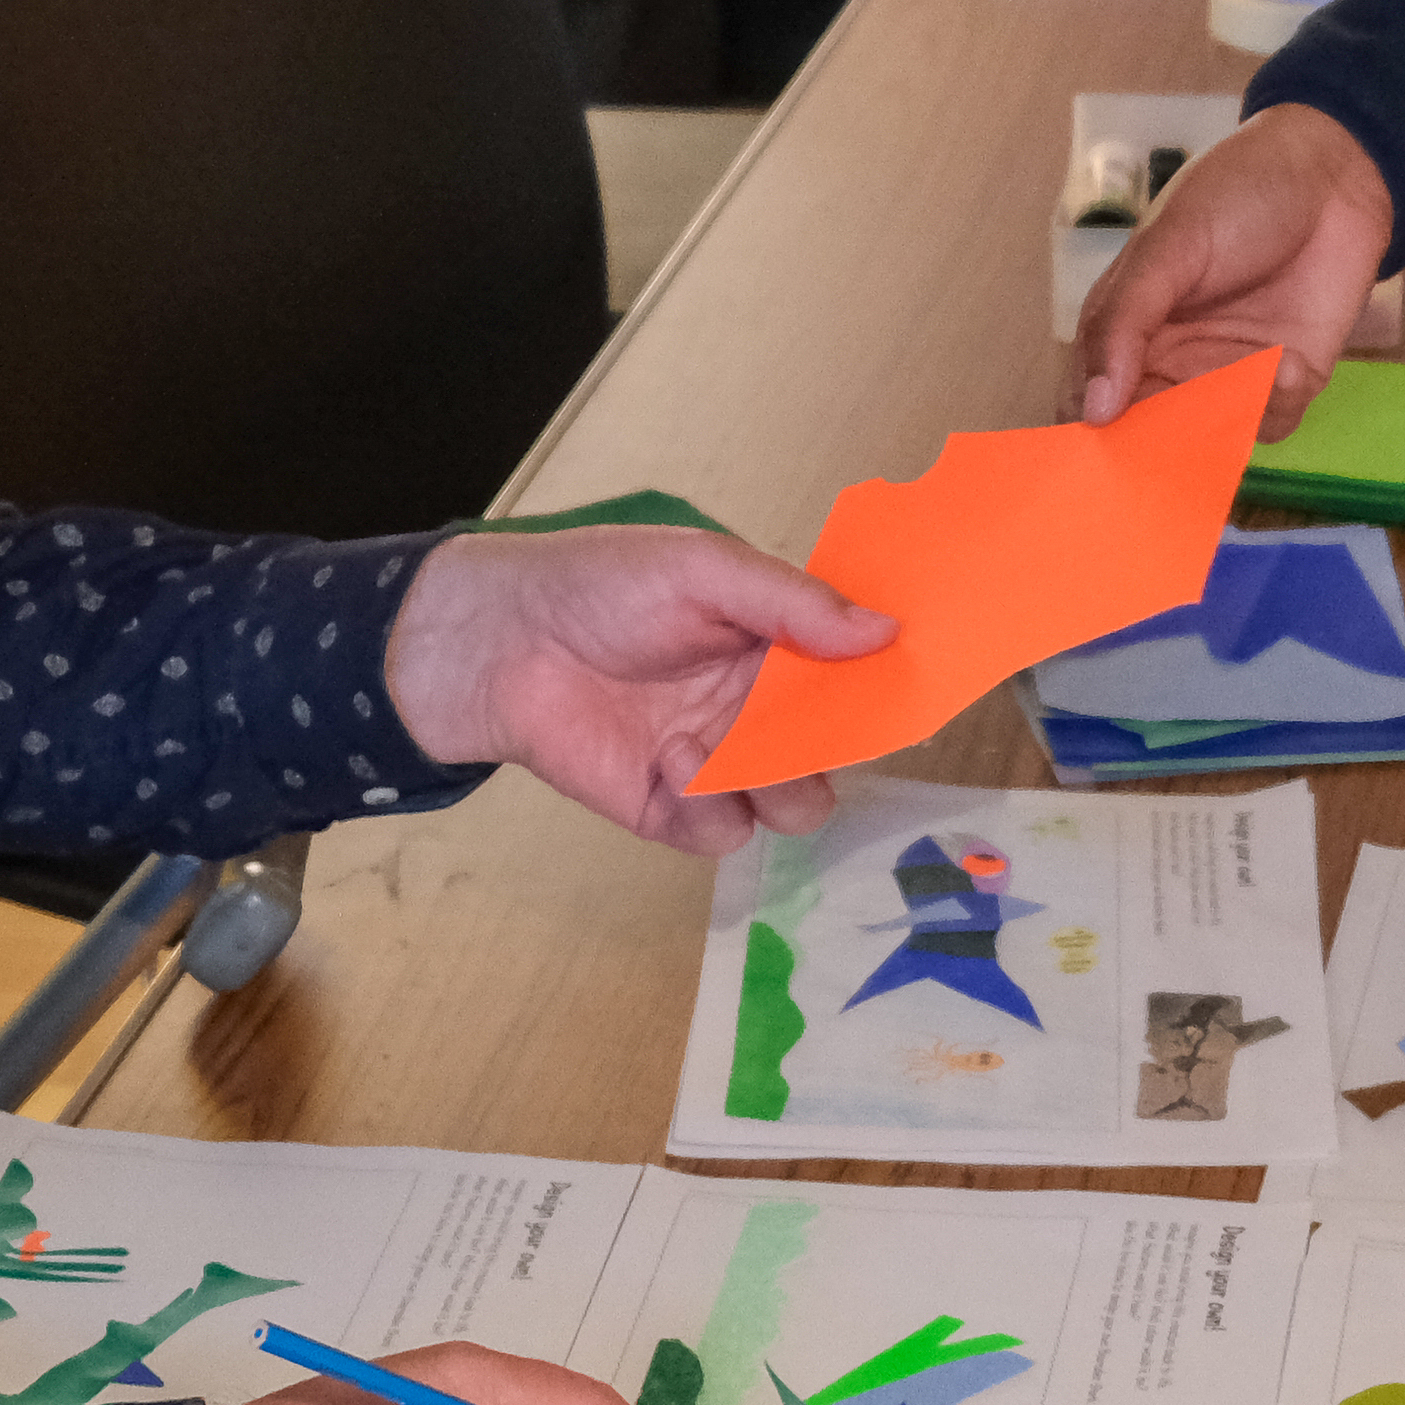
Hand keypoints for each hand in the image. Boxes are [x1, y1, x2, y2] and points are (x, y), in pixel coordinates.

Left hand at [385, 524, 890, 851]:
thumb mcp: (705, 569)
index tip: (901, 695)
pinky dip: (709, 805)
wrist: (504, 640)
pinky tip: (669, 761)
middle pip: (836, 758)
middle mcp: (757, 710)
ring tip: (712, 747)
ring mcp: (718, 763)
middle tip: (796, 733)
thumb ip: (794, 604)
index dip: (883, 693)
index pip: (856, 681)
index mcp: (778, 646)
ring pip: (794, 807)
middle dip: (829, 754)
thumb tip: (886, 633)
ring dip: (770, 785)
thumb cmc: (603, 584)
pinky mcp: (671, 809)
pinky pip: (725, 834)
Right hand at [1069, 103, 1393, 431]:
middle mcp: (1174, 362)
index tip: (1102, 459)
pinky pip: (1273, 424)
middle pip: (1151, 436)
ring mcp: (1233, 375)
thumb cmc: (1238, 193)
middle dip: (1166, 444)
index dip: (1092, 438)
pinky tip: (1290, 361)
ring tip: (1260, 363)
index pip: (1091, 403)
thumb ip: (1124, 324)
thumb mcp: (1168, 248)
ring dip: (1232, 414)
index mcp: (1128, 330)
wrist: (1333, 170)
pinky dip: (1278, 402)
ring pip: (1214, 438)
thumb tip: (1093, 410)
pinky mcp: (1289, 380)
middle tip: (1185, 429)